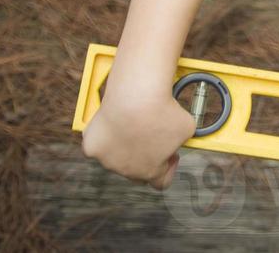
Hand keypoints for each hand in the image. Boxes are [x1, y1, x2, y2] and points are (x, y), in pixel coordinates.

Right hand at [81, 85, 197, 189]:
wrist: (136, 95)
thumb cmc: (164, 110)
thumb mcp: (187, 126)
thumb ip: (182, 138)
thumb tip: (180, 136)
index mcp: (150, 172)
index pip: (160, 182)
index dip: (169, 168)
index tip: (171, 154)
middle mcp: (126, 171)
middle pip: (136, 169)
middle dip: (146, 156)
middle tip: (153, 135)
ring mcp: (106, 159)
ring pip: (116, 155)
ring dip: (125, 144)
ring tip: (134, 121)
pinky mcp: (91, 145)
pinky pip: (99, 142)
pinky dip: (106, 133)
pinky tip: (116, 120)